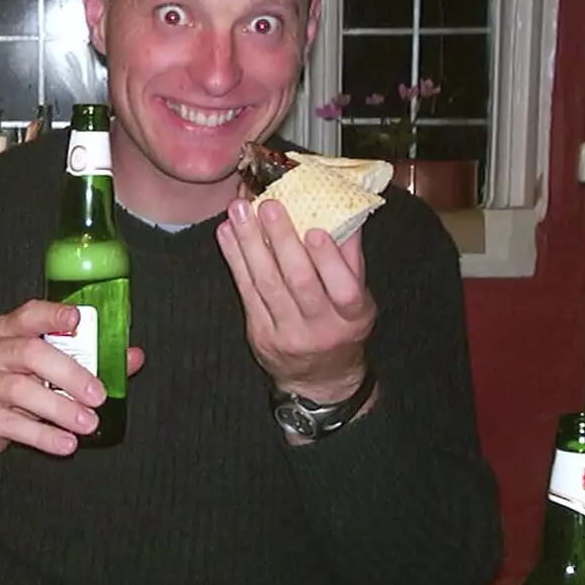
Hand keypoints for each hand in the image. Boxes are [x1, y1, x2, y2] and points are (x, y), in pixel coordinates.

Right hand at [0, 299, 145, 482]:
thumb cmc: (13, 386)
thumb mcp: (44, 369)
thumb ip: (87, 361)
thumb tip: (131, 357)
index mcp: (8, 330)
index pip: (30, 314)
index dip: (53, 315)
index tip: (77, 320)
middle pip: (29, 353)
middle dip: (68, 373)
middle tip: (98, 395)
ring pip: (19, 389)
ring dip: (59, 408)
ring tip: (88, 424)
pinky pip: (10, 423)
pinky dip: (42, 435)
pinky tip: (64, 443)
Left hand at [216, 198, 375, 403]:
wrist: (320, 378)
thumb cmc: (341, 327)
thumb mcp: (357, 300)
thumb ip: (350, 259)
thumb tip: (343, 211)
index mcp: (353, 317)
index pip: (343, 289)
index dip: (328, 260)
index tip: (314, 229)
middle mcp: (321, 328)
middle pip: (299, 282)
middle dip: (281, 241)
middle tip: (268, 205)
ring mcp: (287, 333)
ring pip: (266, 284)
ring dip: (249, 244)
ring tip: (240, 211)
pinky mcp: (260, 333)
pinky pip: (246, 292)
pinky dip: (234, 260)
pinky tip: (227, 234)